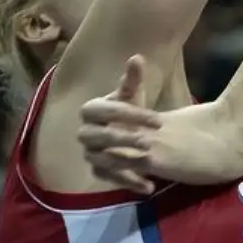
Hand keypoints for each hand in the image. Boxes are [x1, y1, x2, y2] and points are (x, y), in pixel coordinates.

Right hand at [77, 55, 159, 196]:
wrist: (128, 133)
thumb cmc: (129, 111)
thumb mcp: (133, 95)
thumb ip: (133, 79)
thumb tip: (137, 57)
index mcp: (91, 109)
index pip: (106, 111)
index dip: (130, 114)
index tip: (157, 119)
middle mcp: (85, 133)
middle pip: (101, 137)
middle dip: (126, 138)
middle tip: (150, 141)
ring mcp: (90, 154)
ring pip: (103, 160)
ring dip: (126, 162)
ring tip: (149, 162)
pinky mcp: (98, 172)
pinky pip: (109, 179)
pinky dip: (128, 182)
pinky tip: (148, 185)